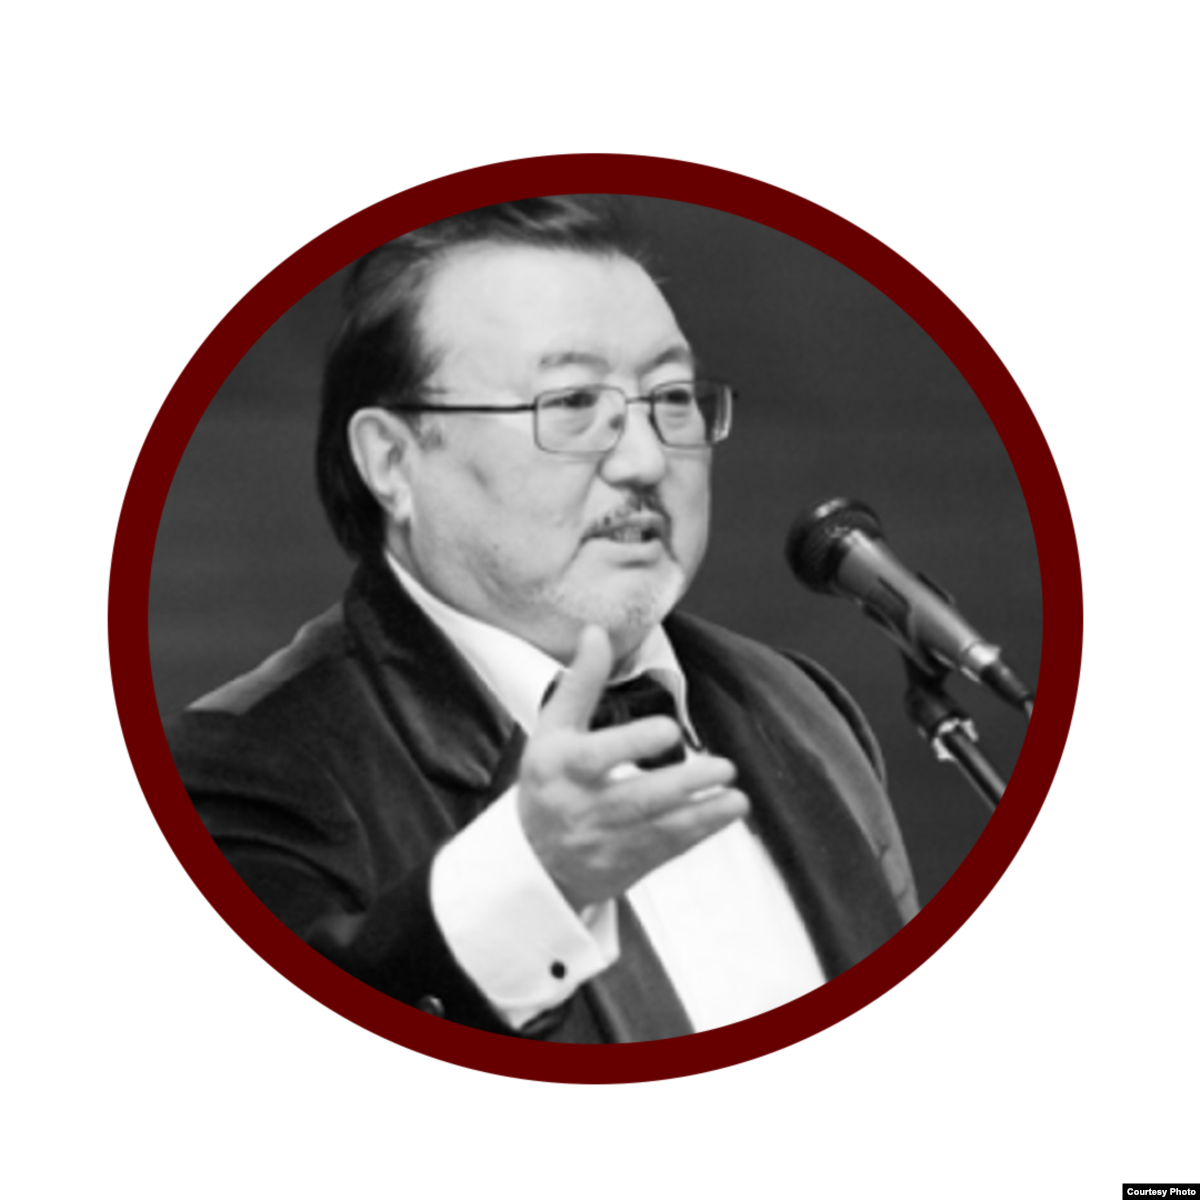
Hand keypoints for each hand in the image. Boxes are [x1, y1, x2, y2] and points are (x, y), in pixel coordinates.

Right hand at [517, 625, 749, 909]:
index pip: (595, 758)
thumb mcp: (551, 729)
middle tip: (723, 766)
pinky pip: (666, 850)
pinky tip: (725, 813)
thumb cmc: (548, 780)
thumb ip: (579, 683)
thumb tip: (596, 632)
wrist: (531, 859)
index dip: (632, 744)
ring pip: (658, 829)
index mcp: (558, 767)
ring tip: (736, 797)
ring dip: (702, 814)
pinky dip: (698, 833)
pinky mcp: (623, 866)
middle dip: (683, 785)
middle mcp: (579, 807)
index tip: (669, 729)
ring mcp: (602, 842)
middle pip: (635, 799)